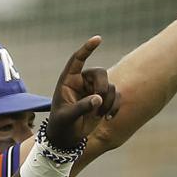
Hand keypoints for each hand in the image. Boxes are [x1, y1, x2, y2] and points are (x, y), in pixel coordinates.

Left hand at [43, 36, 120, 152]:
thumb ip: (81, 107)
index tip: (98, 39)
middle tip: (98, 103)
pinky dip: (115, 107)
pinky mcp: (103, 100)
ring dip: (108, 102)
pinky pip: (116, 97)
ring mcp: (94, 90)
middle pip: (101, 73)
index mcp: (68, 80)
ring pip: (110, 87)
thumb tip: (98, 99)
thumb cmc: (61, 125)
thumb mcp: (67, 116)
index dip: (87, 49)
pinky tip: (109, 118)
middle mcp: (82, 82)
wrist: (67, 138)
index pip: (77, 59)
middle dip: (102, 88)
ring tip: (100, 115)